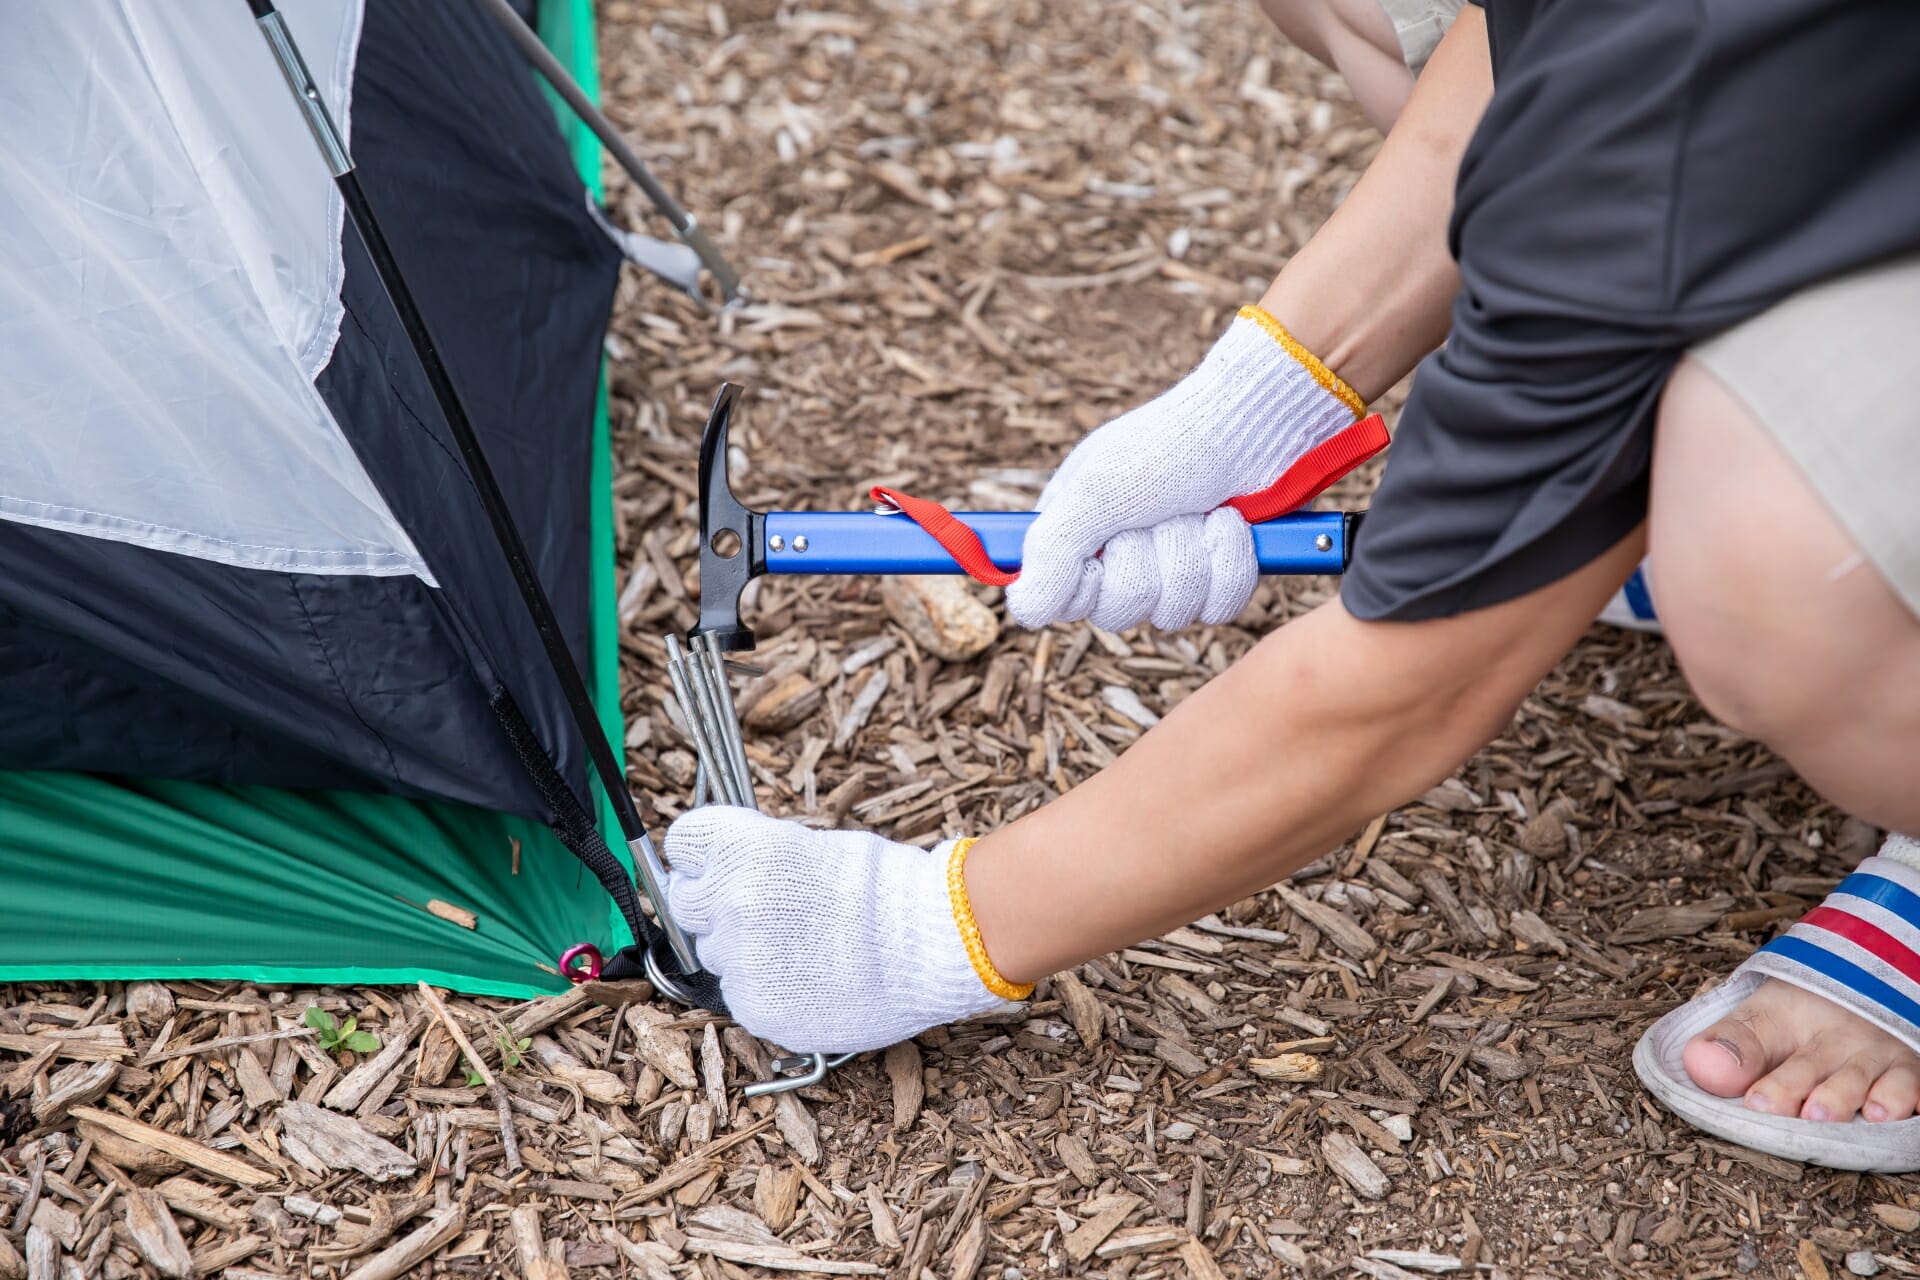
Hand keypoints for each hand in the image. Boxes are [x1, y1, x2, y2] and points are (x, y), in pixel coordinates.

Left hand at [664, 808, 1020, 1053]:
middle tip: (764, 912)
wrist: (929, 942)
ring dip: (745, 950)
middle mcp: (730, 899)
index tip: (716, 864)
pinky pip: (741, 996)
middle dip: (716, 905)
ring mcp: (740, 958)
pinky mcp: (756, 1007)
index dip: (701, 856)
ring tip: (802, 949)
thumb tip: (724, 869)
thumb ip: (758, 858)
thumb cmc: (883, 887)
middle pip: (687, 903)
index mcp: (743, 847)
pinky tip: (808, 977)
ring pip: (716, 954)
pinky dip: (766, 989)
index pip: (683, 843)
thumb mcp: (814, 845)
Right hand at [1004, 306, 1364, 631]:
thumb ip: (1052, 554)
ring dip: (1192, 554)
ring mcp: (1169, 573)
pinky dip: (1229, 562)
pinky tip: (1228, 524)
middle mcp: (1116, 560)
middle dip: (1148, 558)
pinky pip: (1219, 608)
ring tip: (1197, 510)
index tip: (1103, 547)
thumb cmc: (1165, 445)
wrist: (1249, 427)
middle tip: (1158, 512)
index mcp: (1074, 536)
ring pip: (1173, 613)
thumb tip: (1023, 612)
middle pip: (1119, 612)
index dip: (1083, 585)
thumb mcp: (1095, 493)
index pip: (1058, 604)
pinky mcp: (1217, 580)